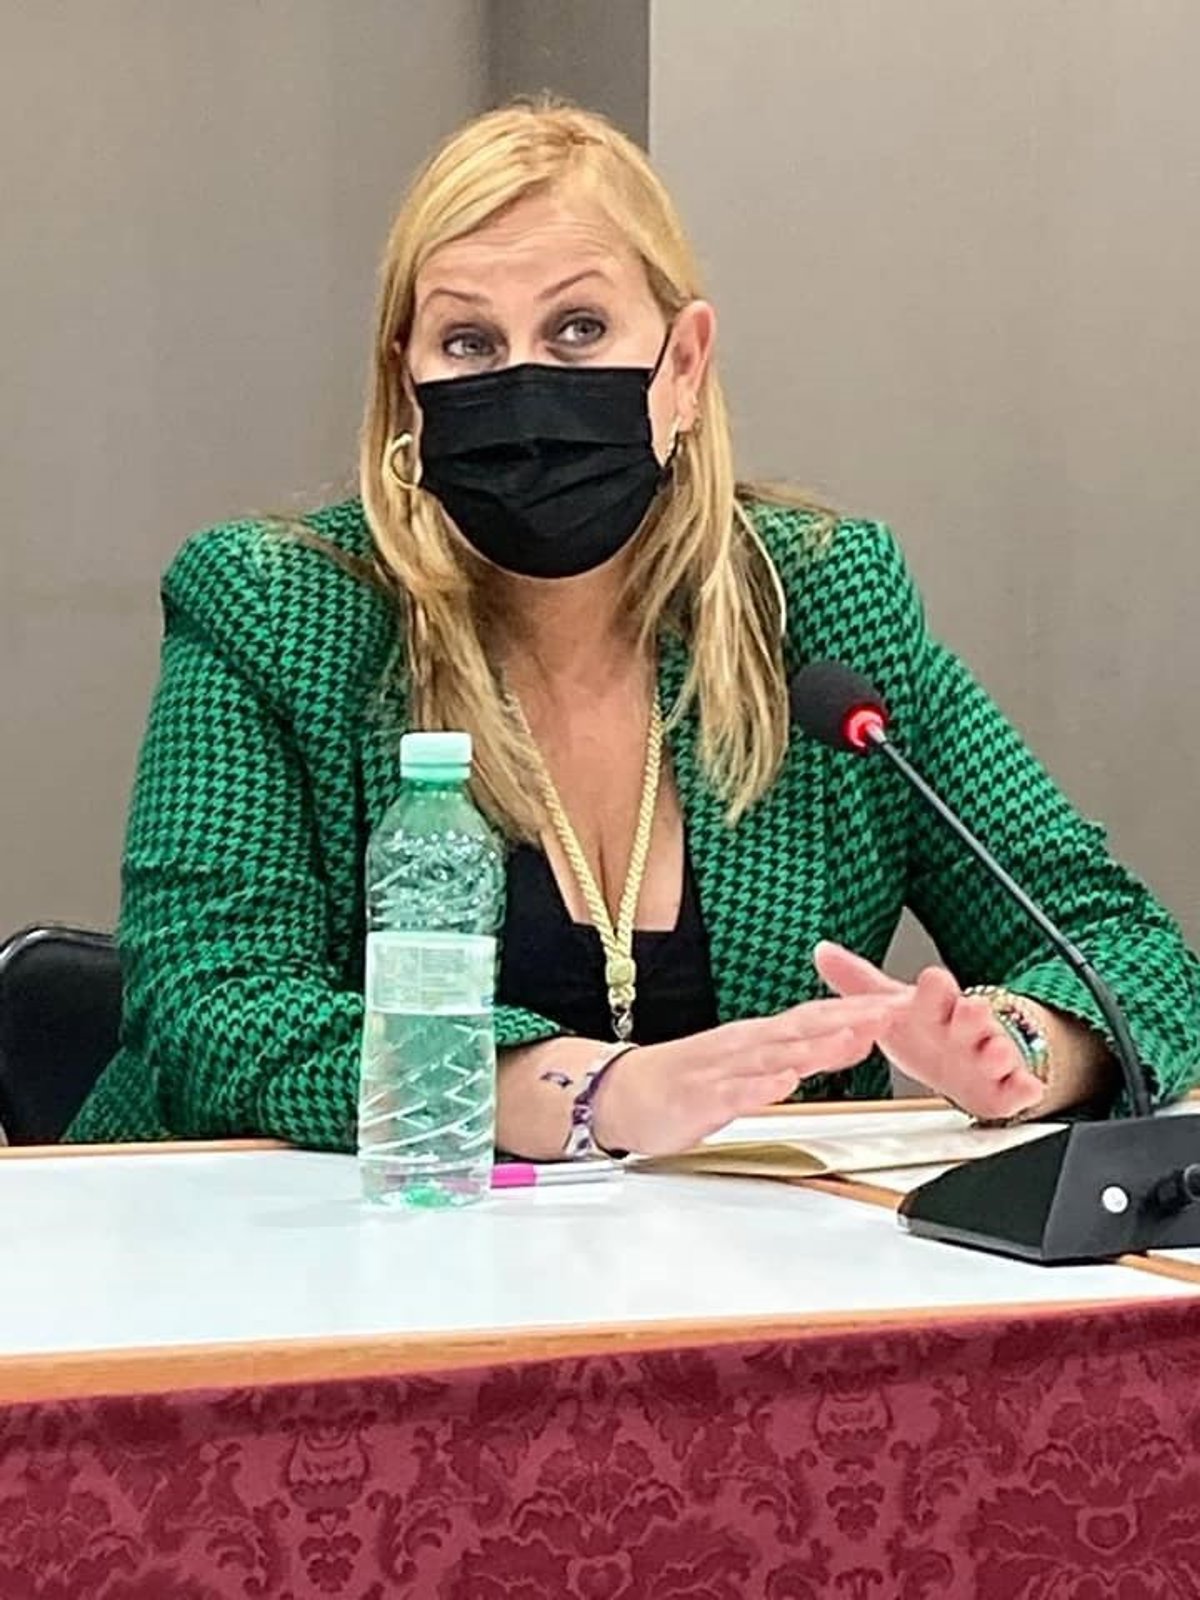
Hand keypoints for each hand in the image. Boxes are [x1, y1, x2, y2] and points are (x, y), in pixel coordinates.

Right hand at [594, 993, 906, 1156]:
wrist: (621, 1093)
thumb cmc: (688, 1081)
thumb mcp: (753, 1066)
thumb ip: (800, 1053)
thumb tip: (851, 1039)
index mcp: (759, 1037)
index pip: (816, 1016)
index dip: (859, 1010)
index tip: (899, 1004)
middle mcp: (744, 1045)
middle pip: (804, 1028)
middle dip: (849, 1020)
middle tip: (891, 1010)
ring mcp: (722, 1069)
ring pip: (774, 1055)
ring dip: (814, 1046)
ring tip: (849, 1039)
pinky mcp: (700, 1098)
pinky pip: (734, 1093)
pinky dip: (760, 1086)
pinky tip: (783, 1082)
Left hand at [813, 940, 1045, 1122]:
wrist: (960, 1061)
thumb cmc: (927, 1030)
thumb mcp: (891, 1006)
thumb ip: (858, 982)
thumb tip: (821, 950)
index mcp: (937, 1006)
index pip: (938, 990)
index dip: (936, 988)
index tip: (934, 981)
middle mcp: (965, 1028)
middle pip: (973, 1017)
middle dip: (973, 1015)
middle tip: (969, 1010)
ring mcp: (988, 1056)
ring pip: (998, 1051)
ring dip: (998, 1051)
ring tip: (994, 1052)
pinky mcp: (1005, 1087)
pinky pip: (1020, 1087)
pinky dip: (1024, 1088)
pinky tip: (1027, 1088)